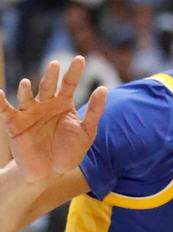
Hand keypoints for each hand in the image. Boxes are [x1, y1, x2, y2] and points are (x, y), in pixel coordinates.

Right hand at [0, 57, 106, 183]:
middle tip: (54, 64)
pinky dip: (0, 102)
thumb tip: (103, 88)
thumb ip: (94, 111)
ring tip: (26, 83)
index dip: (74, 72)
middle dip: (51, 76)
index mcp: (63, 104)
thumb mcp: (87, 131)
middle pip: (48, 86)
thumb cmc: (69, 151)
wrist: (51, 172)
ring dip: (25, 90)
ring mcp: (29, 113)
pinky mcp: (15, 124)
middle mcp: (45, 105)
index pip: (69, 84)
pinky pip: (6, 110)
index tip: (81, 58)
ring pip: (27, 96)